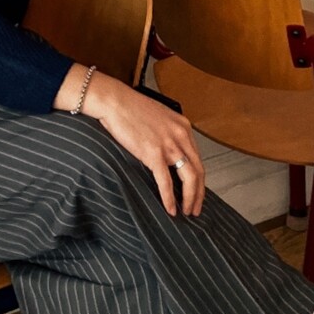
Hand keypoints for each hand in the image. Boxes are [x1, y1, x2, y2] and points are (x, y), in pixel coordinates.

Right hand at [57, 67, 204, 215]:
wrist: (114, 101)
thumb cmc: (129, 107)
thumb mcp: (158, 117)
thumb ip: (167, 133)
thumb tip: (165, 152)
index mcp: (183, 127)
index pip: (197, 157)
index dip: (199, 178)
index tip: (196, 190)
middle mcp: (181, 136)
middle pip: (199, 170)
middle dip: (199, 192)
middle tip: (195, 207)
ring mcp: (169, 145)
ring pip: (189, 178)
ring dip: (190, 198)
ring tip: (187, 211)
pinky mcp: (154, 154)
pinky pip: (166, 182)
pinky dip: (170, 198)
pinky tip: (170, 209)